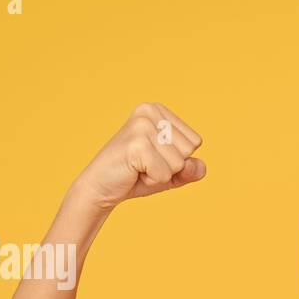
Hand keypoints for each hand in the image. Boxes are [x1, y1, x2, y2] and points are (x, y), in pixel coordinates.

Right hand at [70, 102, 205, 209]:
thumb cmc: (136, 176)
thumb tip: (199, 166)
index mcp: (158, 111)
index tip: (153, 157)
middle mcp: (150, 111)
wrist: (100, 187)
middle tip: (144, 164)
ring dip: (160, 174)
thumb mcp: (170, 173)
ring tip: (138, 167)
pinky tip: (133, 171)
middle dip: (170, 167)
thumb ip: (190, 170)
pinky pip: (165, 174)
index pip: (195, 141)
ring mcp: (141, 125)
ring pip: (178, 164)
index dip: (178, 159)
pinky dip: (152, 181)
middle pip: (188, 151)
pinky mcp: (136, 144)